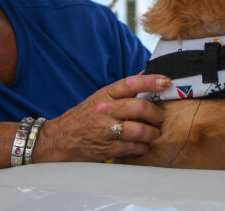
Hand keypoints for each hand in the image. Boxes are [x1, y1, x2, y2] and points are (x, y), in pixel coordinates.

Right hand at [34, 74, 168, 162]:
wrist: (59, 139)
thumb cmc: (83, 117)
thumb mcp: (100, 98)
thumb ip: (122, 91)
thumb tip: (146, 76)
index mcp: (105, 95)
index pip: (131, 83)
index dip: (151, 81)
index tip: (166, 81)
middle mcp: (105, 110)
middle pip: (139, 108)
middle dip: (156, 114)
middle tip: (160, 118)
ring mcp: (106, 130)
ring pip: (140, 130)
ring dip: (153, 133)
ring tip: (154, 133)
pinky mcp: (107, 148)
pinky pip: (134, 148)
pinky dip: (143, 147)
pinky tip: (143, 145)